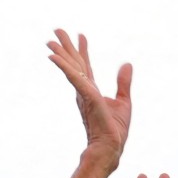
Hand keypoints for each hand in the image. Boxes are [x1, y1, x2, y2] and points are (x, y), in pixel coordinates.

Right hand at [47, 28, 131, 163]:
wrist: (111, 146)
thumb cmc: (115, 130)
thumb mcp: (123, 101)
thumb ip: (123, 83)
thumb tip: (126, 64)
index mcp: (92, 91)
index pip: (86, 67)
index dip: (83, 50)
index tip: (81, 35)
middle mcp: (84, 90)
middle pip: (74, 64)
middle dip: (66, 46)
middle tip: (57, 30)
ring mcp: (83, 93)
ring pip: (71, 68)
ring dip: (60, 53)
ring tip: (51, 40)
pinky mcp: (86, 95)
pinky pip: (73, 77)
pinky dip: (63, 66)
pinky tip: (54, 57)